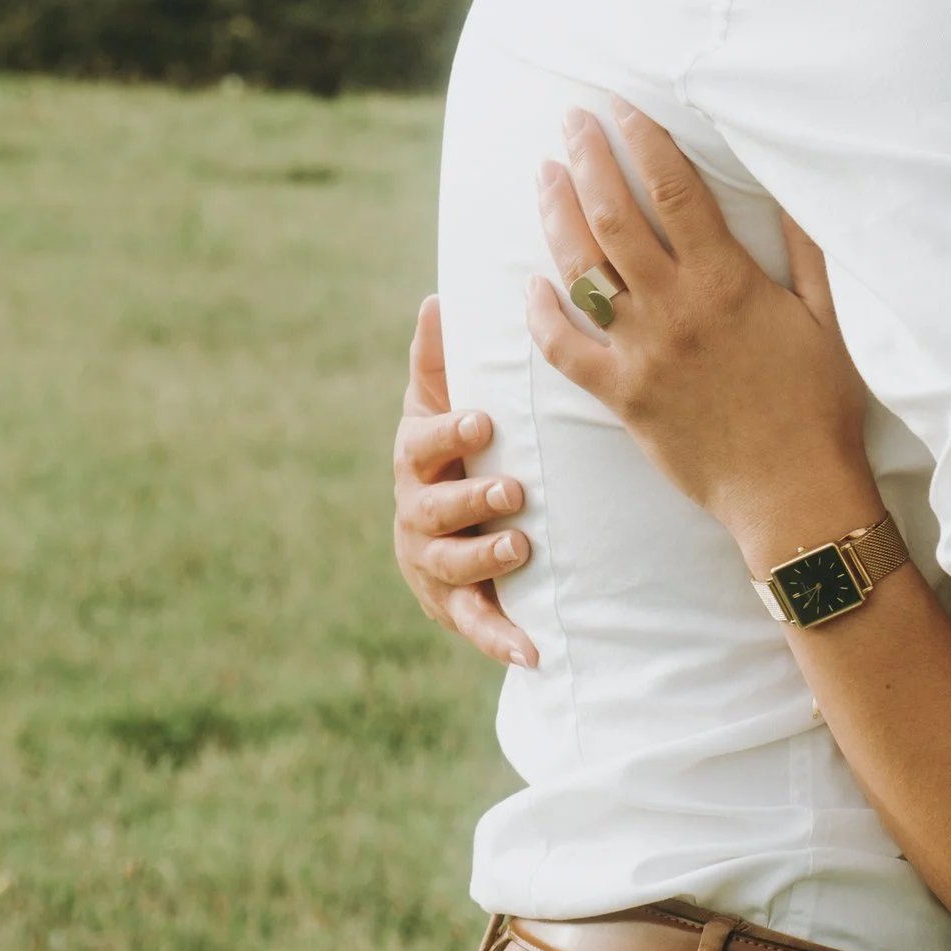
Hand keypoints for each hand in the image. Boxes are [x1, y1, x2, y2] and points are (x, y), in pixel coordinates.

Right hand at [393, 294, 539, 668]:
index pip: (420, 444)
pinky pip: (478, 627)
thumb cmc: (456, 451)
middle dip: (470, 500)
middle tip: (512, 491)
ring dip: (485, 560)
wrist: (453, 524)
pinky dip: (501, 641)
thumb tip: (438, 298)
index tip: (483, 422)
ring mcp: (433, 565)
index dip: (447, 435)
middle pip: (433, 510)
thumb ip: (439, 361)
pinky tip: (534, 653)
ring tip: (521, 550)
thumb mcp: (443, 405)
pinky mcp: (456, 608)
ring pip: (451, 566)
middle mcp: (416, 514)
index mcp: (416, 461)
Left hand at [527, 102, 880, 567]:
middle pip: (614, 215)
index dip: (642, 139)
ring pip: (582, 269)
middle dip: (587, 158)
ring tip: (544, 175)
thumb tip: (791, 187)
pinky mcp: (622, 396)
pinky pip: (565, 349)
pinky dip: (542, 313)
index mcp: (728, 280)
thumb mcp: (830, 318)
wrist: (793, 492)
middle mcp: (676, 308)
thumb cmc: (821, 406)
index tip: (620, 106)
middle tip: (570, 121)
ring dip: (556, 214)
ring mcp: (643, 352)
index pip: (673, 189)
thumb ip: (807, 250)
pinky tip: (532, 284)